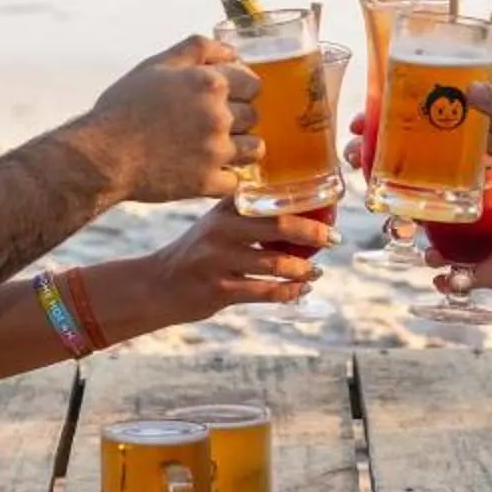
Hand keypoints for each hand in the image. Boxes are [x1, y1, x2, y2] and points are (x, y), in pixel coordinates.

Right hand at [80, 37, 258, 203]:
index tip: (226, 97)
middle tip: (210, 123)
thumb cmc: (124, 108)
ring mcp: (216, 152)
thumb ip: (198, 49)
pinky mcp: (207, 182)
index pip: (254, 84)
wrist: (101, 156)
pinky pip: (236, 181)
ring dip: (240, 147)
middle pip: (254, 116)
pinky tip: (206, 170)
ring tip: (213, 147)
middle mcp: (219, 116)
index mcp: (210, 84)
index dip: (241, 90)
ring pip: (254, 149)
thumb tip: (232, 51)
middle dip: (239, 118)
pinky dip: (225, 177)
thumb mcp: (156, 65)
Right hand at [148, 202, 333, 320]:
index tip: (330, 206)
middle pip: (278, 226)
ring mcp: (219, 260)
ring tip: (316, 272)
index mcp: (224, 208)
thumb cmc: (196, 253)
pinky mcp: (220, 289)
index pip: (270, 198)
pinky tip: (300, 291)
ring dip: (304, 269)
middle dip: (314, 233)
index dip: (305, 201)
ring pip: (275, 263)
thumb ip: (248, 215)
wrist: (156, 285)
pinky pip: (265, 292)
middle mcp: (221, 229)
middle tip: (334, 238)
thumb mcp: (215, 223)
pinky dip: (288, 292)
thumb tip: (302, 218)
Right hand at [438, 178, 491, 310]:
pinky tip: (446, 284)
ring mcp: (489, 251)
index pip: (475, 192)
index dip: (451, 190)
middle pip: (456, 222)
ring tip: (431, 258)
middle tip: (414, 227)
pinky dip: (452, 281)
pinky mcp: (490, 275)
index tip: (428, 190)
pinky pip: (464, 277)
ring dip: (438, 253)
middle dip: (434, 224)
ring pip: (454, 250)